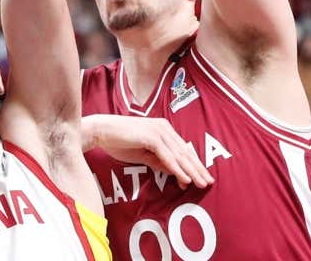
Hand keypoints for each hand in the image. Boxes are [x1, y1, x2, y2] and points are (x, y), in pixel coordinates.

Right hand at [84, 114, 213, 188]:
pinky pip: (167, 156)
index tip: (201, 177)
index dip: (193, 164)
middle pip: (185, 152)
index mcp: (163, 129)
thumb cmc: (119, 141)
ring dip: (192, 171)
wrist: (101, 131)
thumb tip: (175, 172)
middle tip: (208, 182)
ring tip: (202, 183)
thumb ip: (159, 161)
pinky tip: (186, 178)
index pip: (182, 149)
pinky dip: (177, 168)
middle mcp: (164, 128)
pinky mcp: (151, 137)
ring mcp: (158, 131)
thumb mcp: (143, 154)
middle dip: (197, 168)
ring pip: (179, 155)